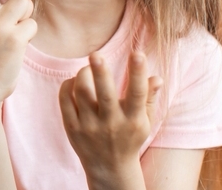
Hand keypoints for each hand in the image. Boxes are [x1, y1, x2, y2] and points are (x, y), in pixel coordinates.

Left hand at [58, 51, 162, 188]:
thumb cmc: (129, 137)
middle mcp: (111, 124)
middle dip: (100, 72)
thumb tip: (157, 77)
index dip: (138, 73)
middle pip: (104, 94)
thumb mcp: (144, 122)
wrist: (109, 168)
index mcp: (133, 120)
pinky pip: (65, 100)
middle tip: (96, 54)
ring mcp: (89, 126)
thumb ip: (149, 98)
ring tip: (89, 68)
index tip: (138, 53)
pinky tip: (75, 81)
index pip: (137, 94)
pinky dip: (68, 85)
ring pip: (81, 93)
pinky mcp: (72, 128)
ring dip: (83, 74)